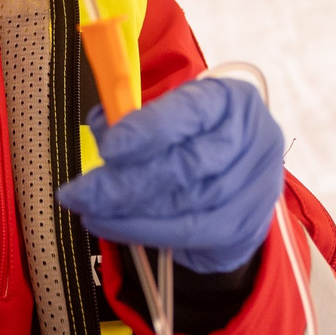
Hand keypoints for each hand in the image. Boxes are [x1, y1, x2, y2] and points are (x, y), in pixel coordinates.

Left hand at [55, 78, 285, 274]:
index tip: (108, 148)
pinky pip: (187, 234)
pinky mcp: (245, 226)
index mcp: (230, 100)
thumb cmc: (195, 136)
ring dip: (129, 212)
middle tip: (81, 193)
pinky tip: (112, 227)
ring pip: (184, 205)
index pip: (190, 111)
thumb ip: (136, 119)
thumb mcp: (171, 114)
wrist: (240, 176)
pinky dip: (144, 232)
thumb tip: (101, 128)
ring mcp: (254, 187)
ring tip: (88, 211)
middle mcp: (253, 141)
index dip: (148, 130)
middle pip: (186, 165)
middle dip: (126, 182)